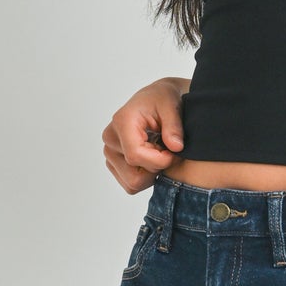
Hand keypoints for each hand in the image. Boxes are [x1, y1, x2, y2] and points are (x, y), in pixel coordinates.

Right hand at [103, 78, 187, 192]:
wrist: (155, 100)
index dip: (160, 161)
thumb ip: (174, 127)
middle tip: (169, 152)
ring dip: (152, 174)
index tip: (175, 153)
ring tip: (160, 153)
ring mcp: (110, 152)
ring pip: (132, 183)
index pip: (135, 156)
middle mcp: (110, 138)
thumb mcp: (172, 106)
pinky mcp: (113, 163)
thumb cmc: (162, 100)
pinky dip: (146, 177)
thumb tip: (176, 147)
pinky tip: (153, 159)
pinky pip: (131, 184)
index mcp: (122, 122)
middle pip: (134, 175)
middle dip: (157, 168)